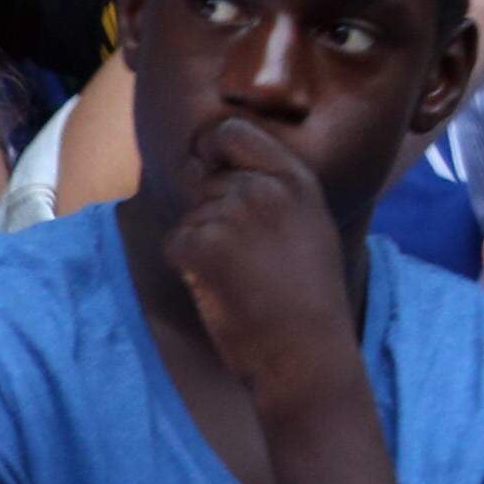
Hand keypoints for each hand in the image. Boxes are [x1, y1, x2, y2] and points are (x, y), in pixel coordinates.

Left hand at [162, 117, 362, 405]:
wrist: (305, 352)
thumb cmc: (308, 298)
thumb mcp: (308, 226)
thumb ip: (272, 190)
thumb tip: (212, 168)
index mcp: (297, 179)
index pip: (232, 132)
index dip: (212, 150)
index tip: (214, 175)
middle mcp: (265, 187)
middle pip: (203, 178)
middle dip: (209, 212)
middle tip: (244, 257)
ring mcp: (232, 213)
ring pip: (189, 214)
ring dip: (201, 244)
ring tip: (239, 278)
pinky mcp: (202, 243)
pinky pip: (175, 242)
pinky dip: (188, 267)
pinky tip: (221, 288)